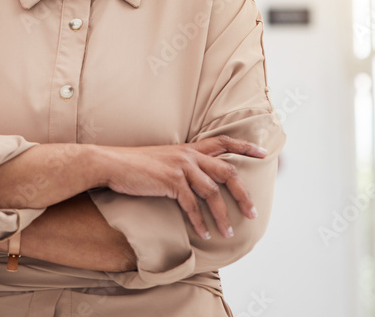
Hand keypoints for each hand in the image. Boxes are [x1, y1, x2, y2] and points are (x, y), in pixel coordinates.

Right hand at [100, 136, 267, 239]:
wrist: (111, 163)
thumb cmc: (133, 165)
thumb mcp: (162, 159)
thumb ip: (181, 165)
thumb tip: (194, 181)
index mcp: (188, 148)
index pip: (223, 141)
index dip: (245, 147)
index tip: (263, 154)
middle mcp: (188, 155)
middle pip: (227, 172)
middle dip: (243, 194)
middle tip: (252, 212)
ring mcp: (181, 167)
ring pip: (213, 193)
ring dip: (222, 216)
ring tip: (228, 233)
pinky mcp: (171, 181)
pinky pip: (192, 205)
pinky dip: (199, 222)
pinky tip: (204, 234)